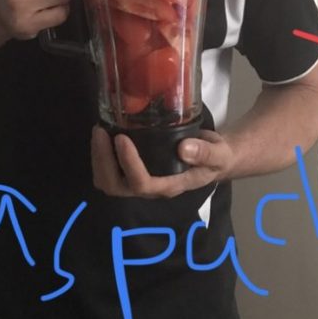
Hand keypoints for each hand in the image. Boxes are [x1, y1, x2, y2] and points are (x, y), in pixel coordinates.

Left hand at [91, 125, 236, 198]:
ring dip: (98, 159)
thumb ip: (205, 152)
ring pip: (108, 182)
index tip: (121, 138)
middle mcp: (152, 188)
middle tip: (100, 131)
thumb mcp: (219, 153)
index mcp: (171, 185)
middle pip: (117, 187)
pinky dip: (100, 156)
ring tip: (98, 130)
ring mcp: (141, 182)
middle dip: (104, 161)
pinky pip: (109, 172)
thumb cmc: (216, 157)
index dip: (128, 163)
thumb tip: (184, 149)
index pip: (143, 183)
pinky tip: (103, 134)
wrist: (215, 159)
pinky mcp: (134, 172)